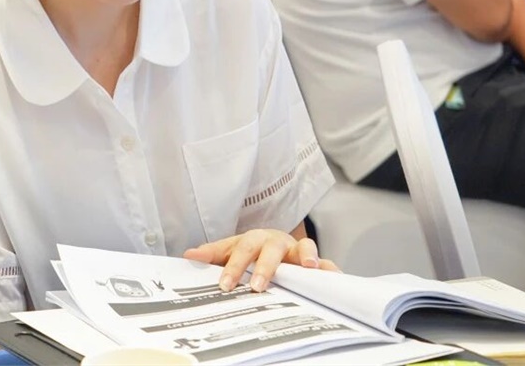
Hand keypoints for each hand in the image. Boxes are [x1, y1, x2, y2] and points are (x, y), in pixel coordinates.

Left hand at [183, 229, 338, 292]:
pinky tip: (335, 276)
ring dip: (306, 256)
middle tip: (257, 286)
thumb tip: (188, 255)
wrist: (277, 242)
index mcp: (253, 239)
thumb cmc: (252, 248)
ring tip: (308, 266)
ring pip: (303, 248)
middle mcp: (276, 242)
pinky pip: (326, 263)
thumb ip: (213, 254)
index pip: (241, 250)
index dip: (233, 267)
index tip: (225, 285)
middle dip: (265, 267)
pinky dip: (331, 268)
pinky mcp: (315, 260)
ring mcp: (297, 250)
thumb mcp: (231, 250)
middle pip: (270, 250)